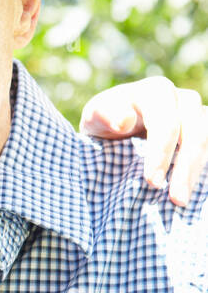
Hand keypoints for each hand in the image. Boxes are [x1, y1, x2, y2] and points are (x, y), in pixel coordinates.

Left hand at [80, 76, 207, 206]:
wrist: (114, 130)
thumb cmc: (104, 122)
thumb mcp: (95, 117)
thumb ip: (105, 114)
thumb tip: (125, 121)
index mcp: (154, 92)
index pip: (166, 120)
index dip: (162, 151)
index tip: (152, 182)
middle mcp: (180, 99)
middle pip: (194, 129)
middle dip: (185, 166)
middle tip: (176, 199)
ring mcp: (194, 115)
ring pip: (205, 138)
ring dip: (195, 171)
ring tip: (181, 201)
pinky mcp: (200, 132)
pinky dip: (200, 170)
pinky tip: (191, 190)